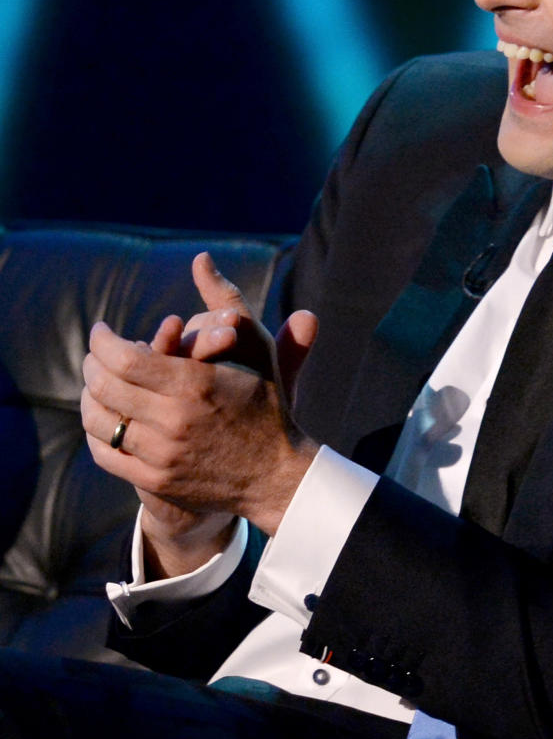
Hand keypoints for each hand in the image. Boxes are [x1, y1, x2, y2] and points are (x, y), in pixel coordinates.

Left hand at [82, 256, 318, 573]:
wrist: (277, 473)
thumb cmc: (268, 401)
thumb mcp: (254, 346)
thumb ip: (225, 299)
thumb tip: (201, 257)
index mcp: (197, 383)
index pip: (125, 358)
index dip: (102, 341)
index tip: (101, 330)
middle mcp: (176, 420)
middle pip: (106, 387)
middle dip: (92, 364)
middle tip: (96, 352)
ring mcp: (163, 455)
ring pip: (100, 421)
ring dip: (89, 397)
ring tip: (96, 382)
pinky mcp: (156, 481)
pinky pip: (105, 454)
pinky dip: (96, 431)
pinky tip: (104, 415)